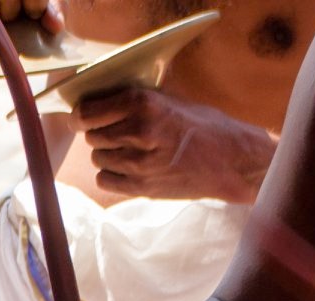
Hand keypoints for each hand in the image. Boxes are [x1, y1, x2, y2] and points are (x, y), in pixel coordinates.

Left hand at [72, 87, 276, 203]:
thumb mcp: (171, 100)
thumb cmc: (205, 127)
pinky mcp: (142, 187)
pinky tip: (129, 167)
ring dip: (108, 154)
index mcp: (143, 103)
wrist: (233, 161)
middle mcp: (138, 131)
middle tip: (118, 133)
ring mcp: (138, 163)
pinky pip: (105, 179)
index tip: (81, 117)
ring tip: (131, 150)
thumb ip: (135, 101)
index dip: (81, 116)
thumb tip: (98, 102)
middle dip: (100, 133)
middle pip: (92, 136)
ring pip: (98, 158)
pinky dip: (112, 174)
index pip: (87, 112)